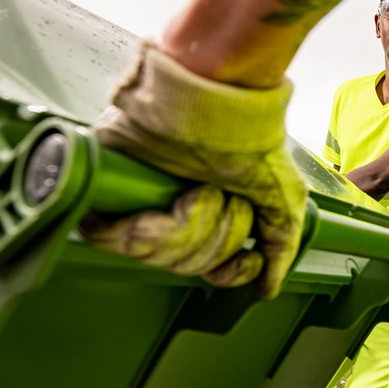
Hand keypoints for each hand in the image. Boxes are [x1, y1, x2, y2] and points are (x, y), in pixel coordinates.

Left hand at [81, 43, 306, 297]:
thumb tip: (265, 289)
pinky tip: (180, 201)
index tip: (242, 262)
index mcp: (205, 210)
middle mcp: (169, 208)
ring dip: (193, 225)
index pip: (206, 268)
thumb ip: (278, 244)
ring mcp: (138, 198)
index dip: (225, 273)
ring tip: (204, 190)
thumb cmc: (249, 136)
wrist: (219, 97)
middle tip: (225, 199)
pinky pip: (124, 236)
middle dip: (214, 238)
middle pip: (184, 265)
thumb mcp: (281, 195)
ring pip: (158, 255)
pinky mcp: (107, 187)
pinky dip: (153, 227)